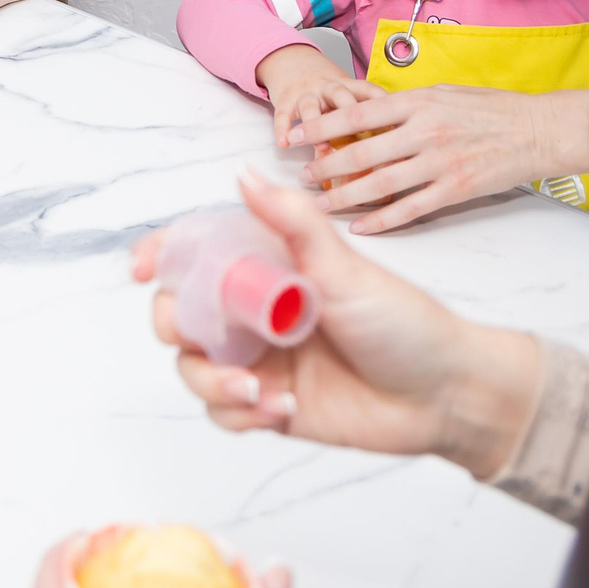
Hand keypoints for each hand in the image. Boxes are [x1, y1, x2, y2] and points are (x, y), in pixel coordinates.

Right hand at [136, 172, 541, 477]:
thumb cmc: (404, 322)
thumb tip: (243, 174)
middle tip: (203, 336)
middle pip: (179, 314)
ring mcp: (259, 360)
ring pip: (193, 368)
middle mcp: (255, 312)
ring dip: (212, 381)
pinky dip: (240, 413)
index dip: (161, 257)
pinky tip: (282, 409)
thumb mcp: (345, 267)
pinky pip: (223, 411)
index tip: (144, 268)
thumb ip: (293, 223)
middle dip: (178, 326)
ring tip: (258, 391)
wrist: (444, 396)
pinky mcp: (268, 406)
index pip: (197, 255)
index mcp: (268, 268)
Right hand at [256, 44, 377, 144]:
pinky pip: (282, 115)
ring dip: (315, 126)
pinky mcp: (285, 101)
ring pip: (310, 106)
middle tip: (360, 134)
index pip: (367, 89)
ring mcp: (305, 93)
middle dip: (348, 113)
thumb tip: (387, 146)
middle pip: (339, 95)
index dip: (381, 102)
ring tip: (321, 147)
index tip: (394, 120)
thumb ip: (361, 114)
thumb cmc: (325, 86)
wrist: (290, 60)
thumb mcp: (345, 92)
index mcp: (347, 85)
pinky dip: (283, 129)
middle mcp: (327, 87)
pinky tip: (284, 143)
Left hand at [297, 84, 580, 233]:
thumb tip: (366, 110)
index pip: (356, 114)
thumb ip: (405, 105)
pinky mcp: (456, 190)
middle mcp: (425, 131)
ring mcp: (440, 163)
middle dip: (325, 165)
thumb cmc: (491, 108)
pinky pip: (410, 209)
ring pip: (379, 184)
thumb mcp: (443, 92)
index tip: (295, 134)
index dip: (320, 125)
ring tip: (319, 203)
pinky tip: (360, 227)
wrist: (539, 129)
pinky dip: (381, 220)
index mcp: (418, 102)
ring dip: (344, 196)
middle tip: (302, 176)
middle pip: (360, 152)